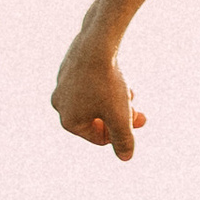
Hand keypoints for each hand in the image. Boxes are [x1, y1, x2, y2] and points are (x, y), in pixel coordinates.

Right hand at [52, 24, 144, 157]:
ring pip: (95, 100)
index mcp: (69, 121)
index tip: (138, 119)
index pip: (98, 137)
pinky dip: (105, 84)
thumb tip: (126, 157)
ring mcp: (62, 84)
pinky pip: (90, 83)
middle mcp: (59, 104)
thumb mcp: (120, 116)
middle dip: (120, 115)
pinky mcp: (68, 67)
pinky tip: (118, 74)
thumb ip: (124, 140)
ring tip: (130, 90)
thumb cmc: (107, 83)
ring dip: (115, 99)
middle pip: (96, 118)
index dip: (122, 132)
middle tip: (140, 111)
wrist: (98, 42)